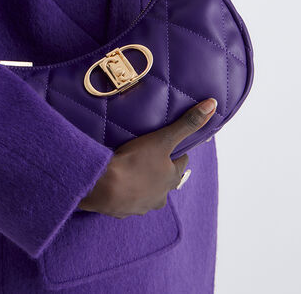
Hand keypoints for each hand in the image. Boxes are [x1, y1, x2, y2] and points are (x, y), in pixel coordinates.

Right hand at [77, 97, 217, 217]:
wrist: (105, 187)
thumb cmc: (135, 162)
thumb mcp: (162, 139)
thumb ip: (186, 124)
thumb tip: (212, 106)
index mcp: (171, 178)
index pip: (180, 163)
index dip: (175, 153)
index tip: (168, 145)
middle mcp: (161, 195)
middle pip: (165, 180)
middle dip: (159, 170)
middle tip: (148, 156)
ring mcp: (142, 205)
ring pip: (148, 192)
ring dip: (143, 183)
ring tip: (130, 169)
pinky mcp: (123, 211)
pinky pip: (128, 200)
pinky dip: (125, 192)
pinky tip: (117, 183)